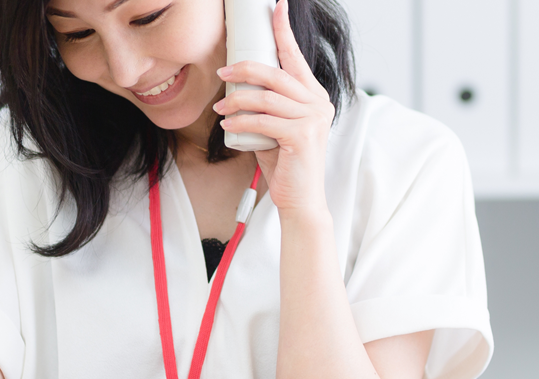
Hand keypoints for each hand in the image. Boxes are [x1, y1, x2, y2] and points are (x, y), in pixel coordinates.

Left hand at [213, 0, 334, 217]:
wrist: (299, 200)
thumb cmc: (285, 165)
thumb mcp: (274, 129)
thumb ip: (266, 108)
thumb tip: (236, 88)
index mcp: (314, 97)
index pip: (296, 58)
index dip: (283, 31)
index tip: (274, 7)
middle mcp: (318, 103)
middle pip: (277, 73)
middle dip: (245, 68)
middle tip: (222, 73)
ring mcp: (313, 119)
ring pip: (266, 97)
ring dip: (237, 99)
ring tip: (220, 106)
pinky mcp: (301, 136)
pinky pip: (263, 121)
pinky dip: (241, 121)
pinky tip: (227, 123)